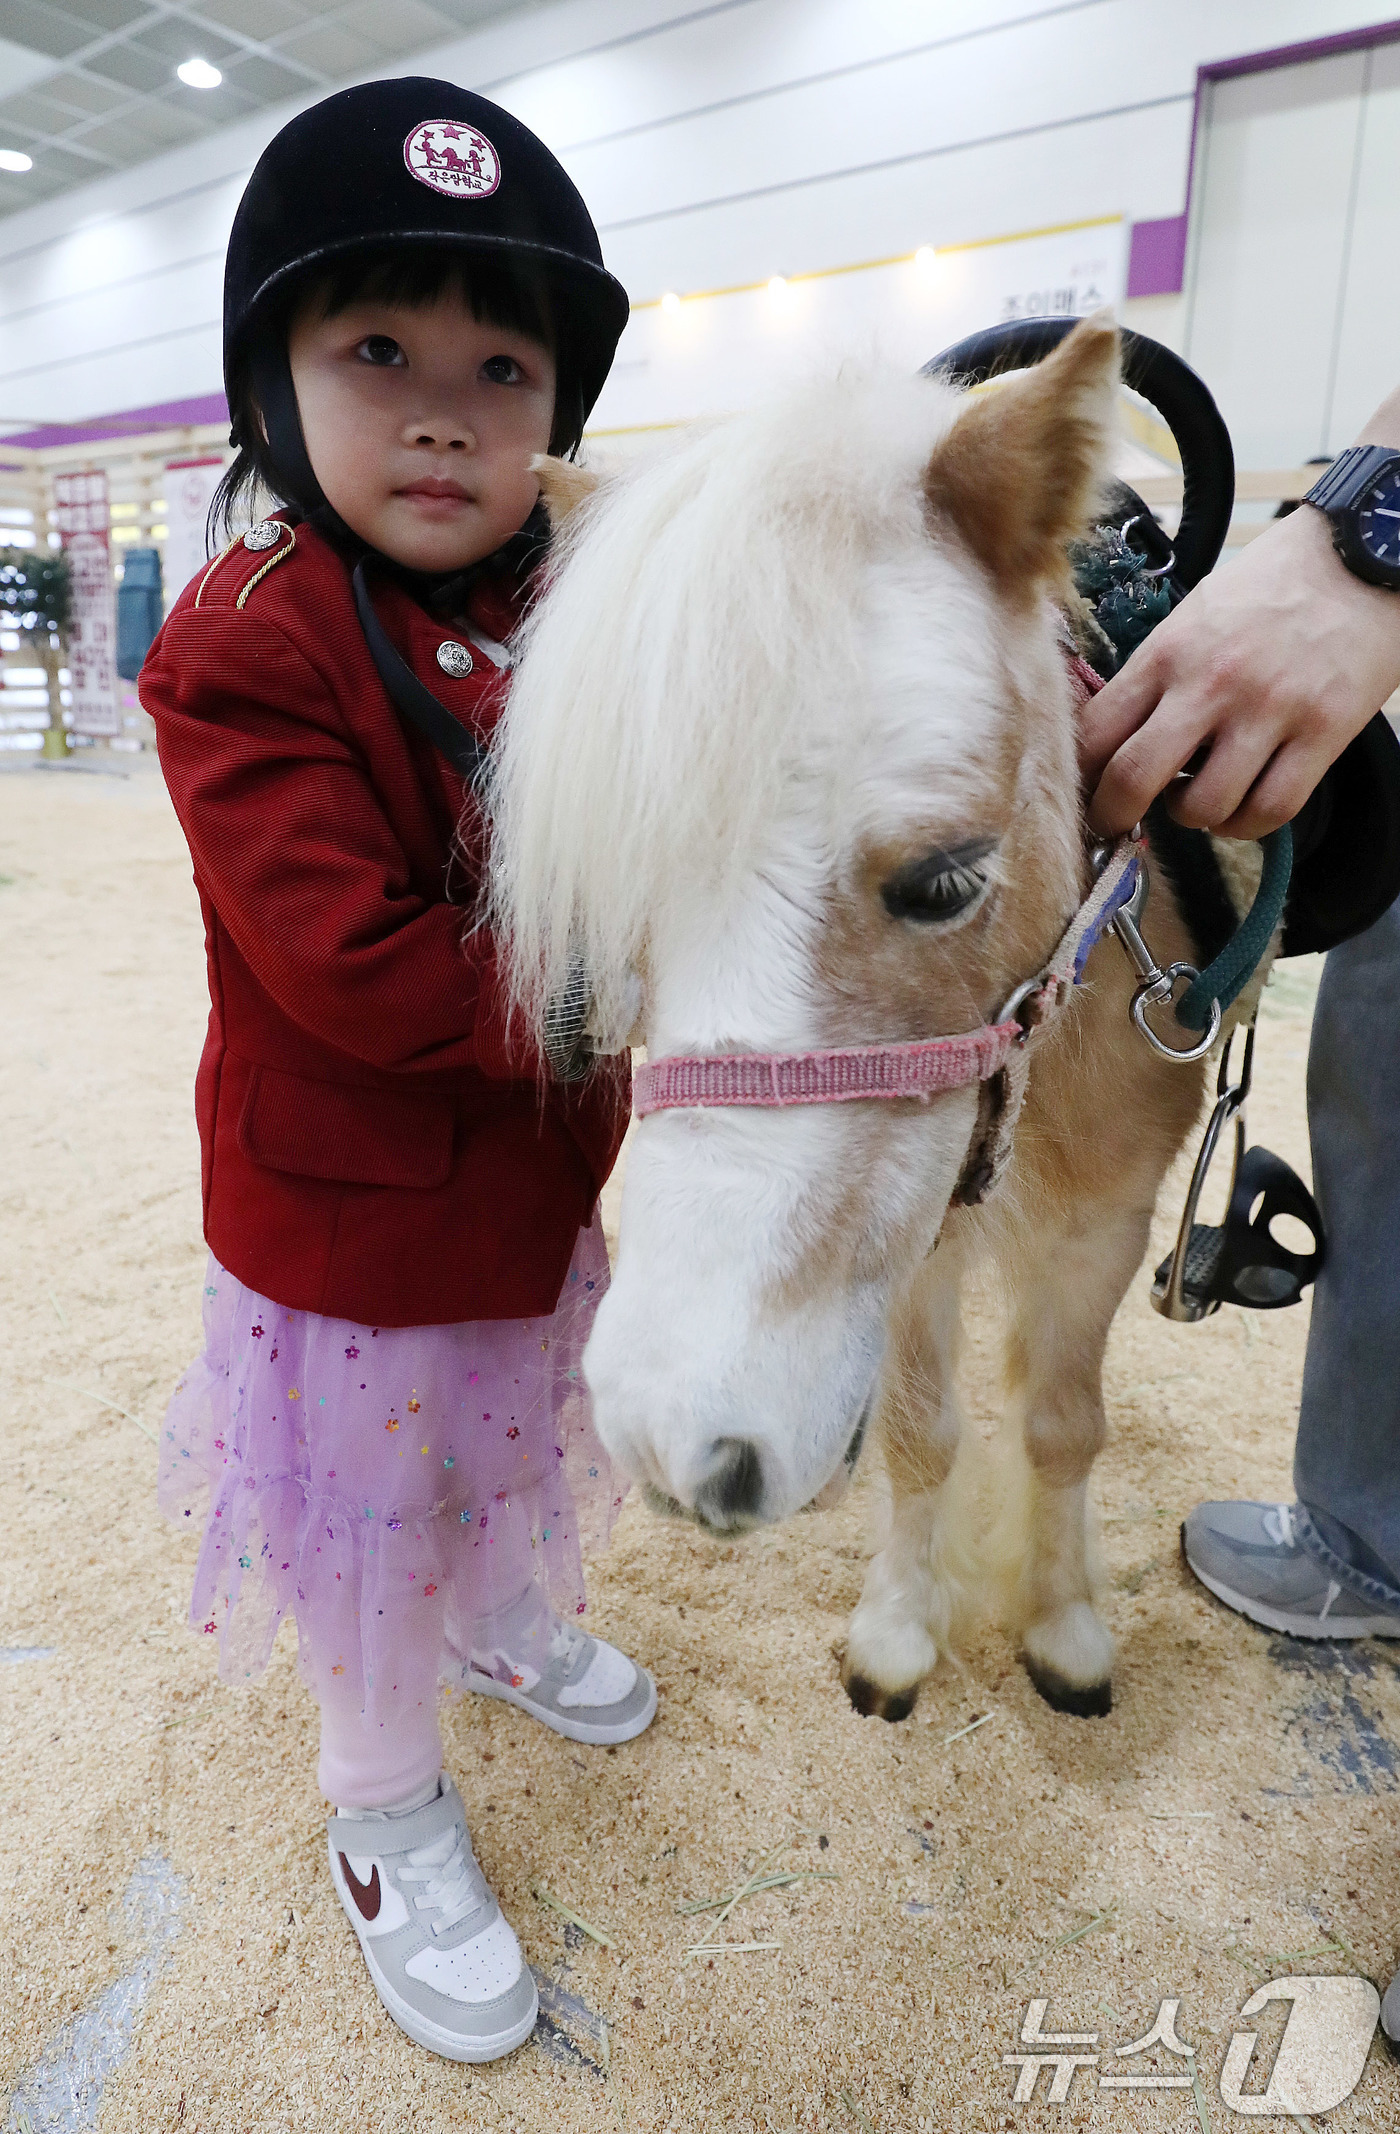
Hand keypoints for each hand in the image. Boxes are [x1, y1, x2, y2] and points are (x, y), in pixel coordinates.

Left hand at [1079, 502, 1399, 838]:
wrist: (1363, 554)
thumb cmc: (1272, 588)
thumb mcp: (1194, 615)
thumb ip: (1153, 675)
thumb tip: (1108, 740)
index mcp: (1169, 651)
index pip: (1095, 730)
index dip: (1076, 776)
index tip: (1078, 792)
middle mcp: (1212, 682)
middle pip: (1133, 778)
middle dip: (1112, 816)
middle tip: (1116, 824)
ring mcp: (1269, 709)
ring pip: (1204, 807)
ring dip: (1191, 817)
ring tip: (1197, 796)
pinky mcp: (1323, 731)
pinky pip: (1271, 810)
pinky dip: (1247, 823)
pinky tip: (1242, 805)